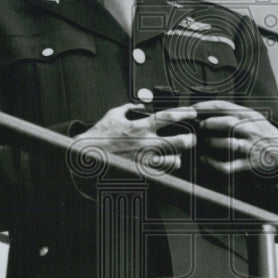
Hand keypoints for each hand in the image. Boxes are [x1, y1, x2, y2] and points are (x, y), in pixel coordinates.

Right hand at [72, 103, 196, 173]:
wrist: (85, 156)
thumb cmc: (98, 136)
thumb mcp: (113, 115)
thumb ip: (128, 107)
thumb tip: (140, 104)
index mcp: (140, 126)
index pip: (168, 116)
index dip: (184, 113)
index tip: (193, 113)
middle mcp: (145, 143)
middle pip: (179, 141)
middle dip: (190, 139)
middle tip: (191, 138)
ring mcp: (144, 160)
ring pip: (174, 161)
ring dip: (179, 157)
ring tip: (177, 154)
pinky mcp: (141, 173)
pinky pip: (161, 174)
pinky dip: (166, 170)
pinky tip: (165, 166)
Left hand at [191, 100, 277, 175]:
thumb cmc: (255, 129)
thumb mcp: (248, 114)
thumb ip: (229, 111)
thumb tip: (200, 109)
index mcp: (247, 116)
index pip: (225, 107)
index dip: (206, 107)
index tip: (192, 109)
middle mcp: (249, 130)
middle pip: (228, 124)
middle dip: (210, 124)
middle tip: (199, 126)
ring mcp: (248, 147)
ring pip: (229, 144)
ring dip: (212, 142)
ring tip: (203, 142)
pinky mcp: (246, 163)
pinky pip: (228, 166)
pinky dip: (213, 164)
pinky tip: (204, 159)